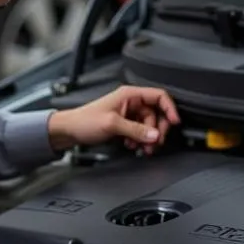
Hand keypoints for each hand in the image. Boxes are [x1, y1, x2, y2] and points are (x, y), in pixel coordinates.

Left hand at [47, 85, 179, 153]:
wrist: (69, 131)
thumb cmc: (84, 121)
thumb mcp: (112, 124)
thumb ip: (135, 130)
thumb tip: (155, 135)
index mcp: (130, 94)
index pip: (159, 96)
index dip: (170, 109)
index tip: (175, 123)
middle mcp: (131, 102)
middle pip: (157, 114)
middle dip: (157, 130)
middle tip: (155, 143)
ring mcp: (129, 114)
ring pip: (149, 126)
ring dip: (148, 139)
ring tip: (141, 148)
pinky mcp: (125, 125)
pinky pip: (140, 133)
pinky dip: (140, 141)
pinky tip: (132, 146)